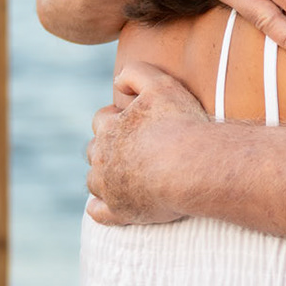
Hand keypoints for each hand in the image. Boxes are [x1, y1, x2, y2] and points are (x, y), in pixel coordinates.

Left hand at [86, 61, 209, 225]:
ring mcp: (109, 186)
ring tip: (125, 177)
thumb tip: (117, 80)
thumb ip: (135, 73)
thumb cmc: (180, 125)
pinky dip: (99, 208)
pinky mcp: (118, 211)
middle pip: (95, 150)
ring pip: (93, 181)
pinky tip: (109, 205)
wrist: (192, 166)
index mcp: (110, 128)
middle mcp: (103, 157)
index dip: (117, 119)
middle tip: (132, 150)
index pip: (102, 120)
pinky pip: (98, 212)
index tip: (135, 123)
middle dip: (107, 148)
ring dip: (103, 177)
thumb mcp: (161, 85)